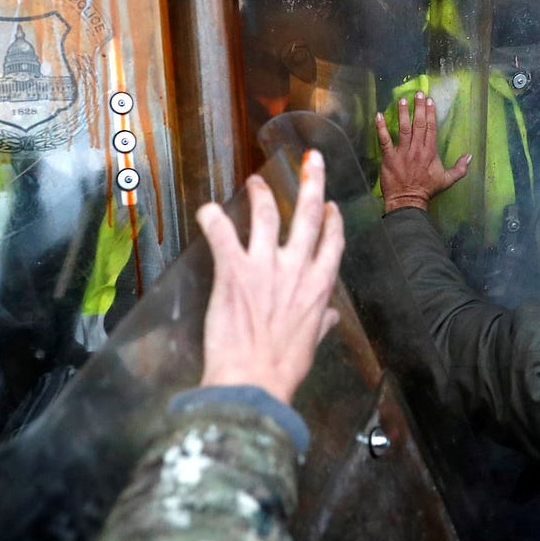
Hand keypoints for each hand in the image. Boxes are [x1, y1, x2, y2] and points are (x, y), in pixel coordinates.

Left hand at [195, 149, 343, 402]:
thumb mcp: (311, 343)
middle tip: (311, 160)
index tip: (330, 205)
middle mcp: (297, 268)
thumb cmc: (284, 368)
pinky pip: (222, 234)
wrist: (253, 380)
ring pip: (266, 215)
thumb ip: (322, 323)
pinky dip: (212, 218)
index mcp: (319, 286)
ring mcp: (265, 266)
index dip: (332, 219)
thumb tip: (332, 316)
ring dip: (261, 194)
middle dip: (311, 182)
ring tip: (255, 180)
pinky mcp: (234, 270)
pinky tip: (206, 208)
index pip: (332, 242)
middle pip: (308, 214)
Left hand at [374, 91, 470, 212]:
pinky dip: (381, 128)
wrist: (408, 201)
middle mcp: (417, 149)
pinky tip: (378, 115)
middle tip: (418, 93)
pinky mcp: (389, 157)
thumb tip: (470, 156)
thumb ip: (460, 168)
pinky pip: (384, 140)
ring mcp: (402, 152)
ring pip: (403, 128)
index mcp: (430, 152)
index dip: (430, 113)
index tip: (430, 100)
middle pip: (419, 124)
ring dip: (403, 113)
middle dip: (418, 107)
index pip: (431, 128)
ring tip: (402, 99)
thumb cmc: (427, 190)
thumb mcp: (447, 180)